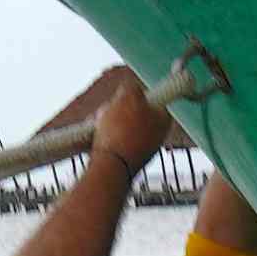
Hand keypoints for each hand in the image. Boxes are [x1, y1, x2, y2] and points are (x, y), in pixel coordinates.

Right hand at [30, 61, 163, 176]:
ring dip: (104, 121)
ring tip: (97, 124)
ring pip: (118, 125)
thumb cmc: (123, 131)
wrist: (110, 168)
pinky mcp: (123, 160)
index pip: (152, 99)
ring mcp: (140, 150)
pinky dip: (100, 136)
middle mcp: (155, 136)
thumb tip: (130, 89)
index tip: (125, 95)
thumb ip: (131, 87)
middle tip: (107, 109)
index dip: (135, 93)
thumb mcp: (129, 95)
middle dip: (114, 108)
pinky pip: (110, 140)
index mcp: (164, 120)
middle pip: (132, 112)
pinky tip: (92, 138)